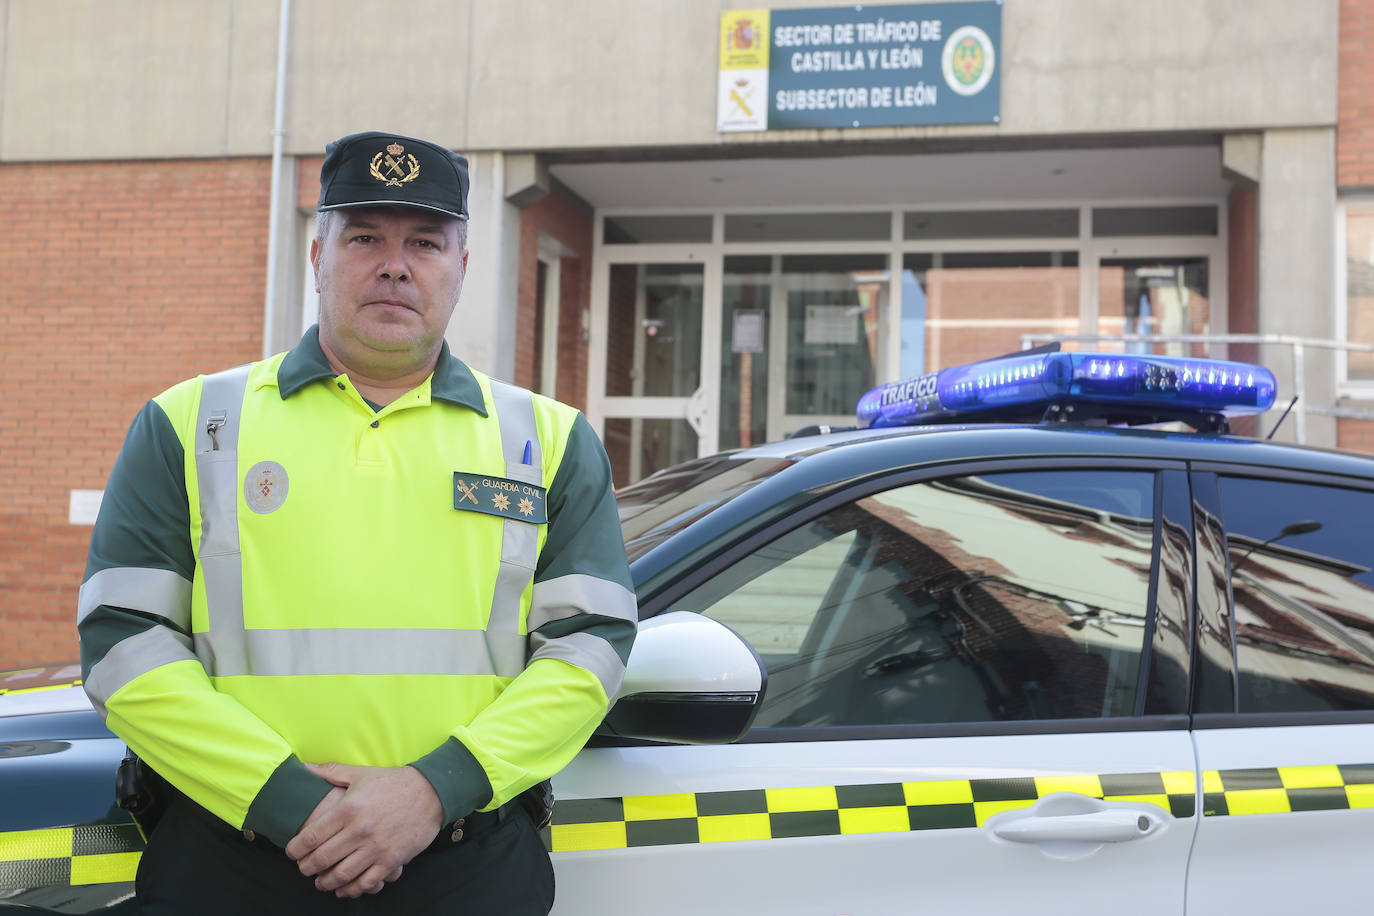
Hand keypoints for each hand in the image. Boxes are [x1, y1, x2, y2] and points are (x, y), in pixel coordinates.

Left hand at [284, 762, 443, 897]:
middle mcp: (359, 830)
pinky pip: (366, 883)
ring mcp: (376, 847)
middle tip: (304, 869)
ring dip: (326, 883)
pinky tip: (344, 889)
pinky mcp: (391, 860)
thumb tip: (306, 767)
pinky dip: (351, 889)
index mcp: (348, 808)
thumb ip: (331, 772)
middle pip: (322, 859)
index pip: (311, 836)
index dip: (296, 849)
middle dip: (307, 868)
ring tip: (321, 882)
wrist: (431, 791)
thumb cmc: (393, 782)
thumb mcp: (361, 773)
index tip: (292, 852)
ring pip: (341, 875)